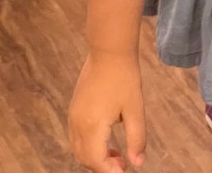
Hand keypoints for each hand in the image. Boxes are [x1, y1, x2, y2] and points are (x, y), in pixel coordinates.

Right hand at [68, 52, 146, 171]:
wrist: (109, 50)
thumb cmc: (124, 78)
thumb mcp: (135, 109)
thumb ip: (137, 138)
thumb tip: (138, 163)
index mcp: (92, 125)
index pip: (96, 161)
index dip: (110, 170)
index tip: (125, 170)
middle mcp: (77, 124)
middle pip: (85, 158)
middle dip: (103, 166)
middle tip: (123, 163)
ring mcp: (73, 116)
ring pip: (78, 149)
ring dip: (95, 157)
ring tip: (117, 154)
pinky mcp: (74, 109)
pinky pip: (76, 137)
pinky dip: (88, 146)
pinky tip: (106, 139)